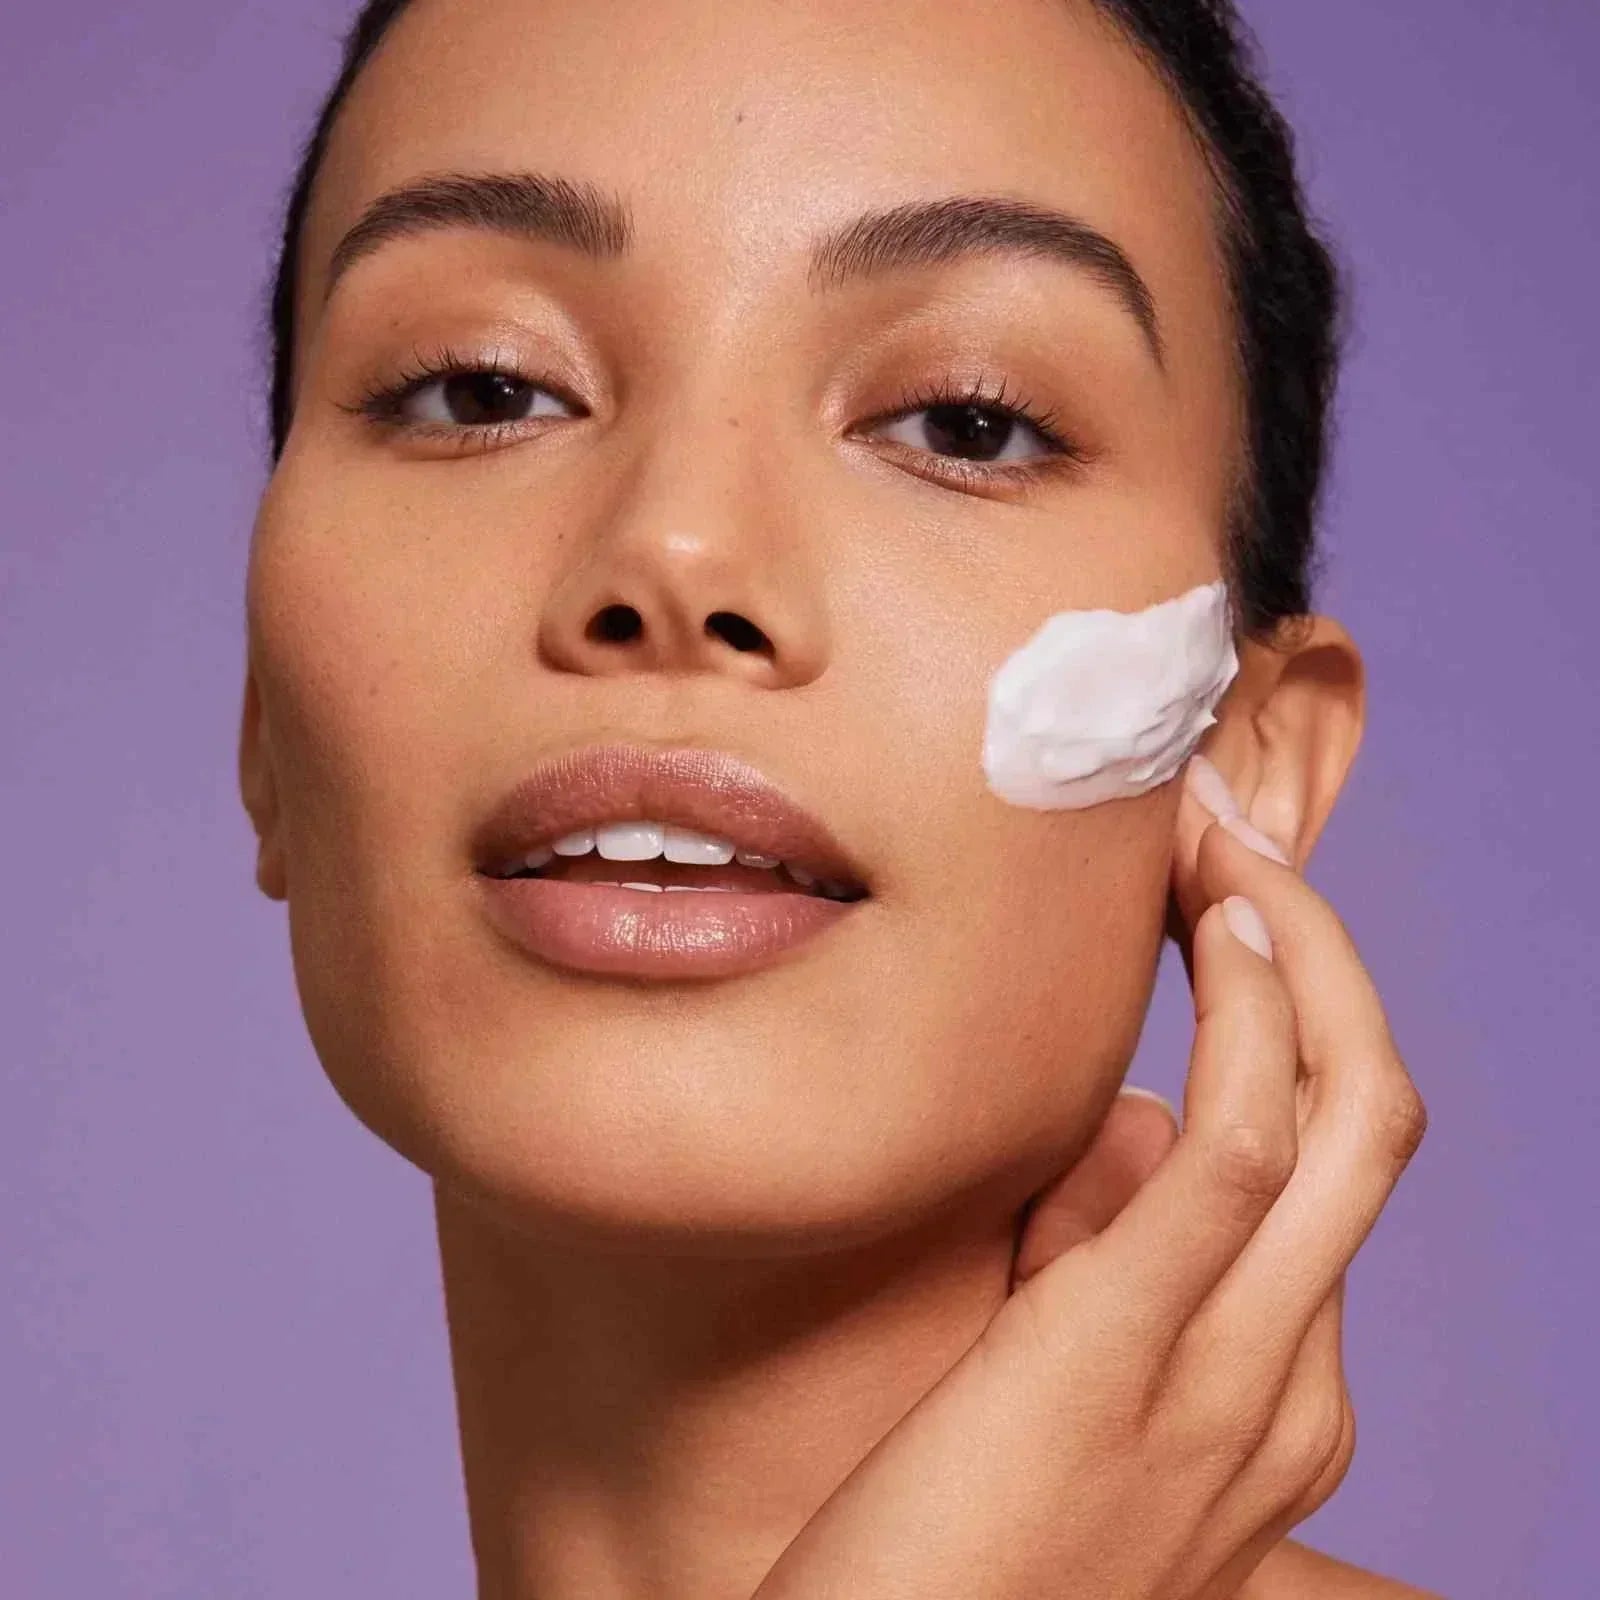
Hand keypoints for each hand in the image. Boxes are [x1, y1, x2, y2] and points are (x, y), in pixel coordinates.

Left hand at [752, 756, 1427, 1599]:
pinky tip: (1213, 917)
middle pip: (1375, 1114)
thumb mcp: (1057, 1372)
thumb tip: (1136, 1116)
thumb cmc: (939, 1534)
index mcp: (1274, 1390)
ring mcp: (1232, 1374)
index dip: (1294, 1010)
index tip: (1219, 903)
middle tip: (1232, 832)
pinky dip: (1257, 1015)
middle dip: (1318, 952)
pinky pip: (1250, 1149)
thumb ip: (1110, 1250)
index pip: (1329, 1160)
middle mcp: (1290, 1382)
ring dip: (1288, 943)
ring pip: (1344, 1111)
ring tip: (1209, 831)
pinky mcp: (1132, 1347)